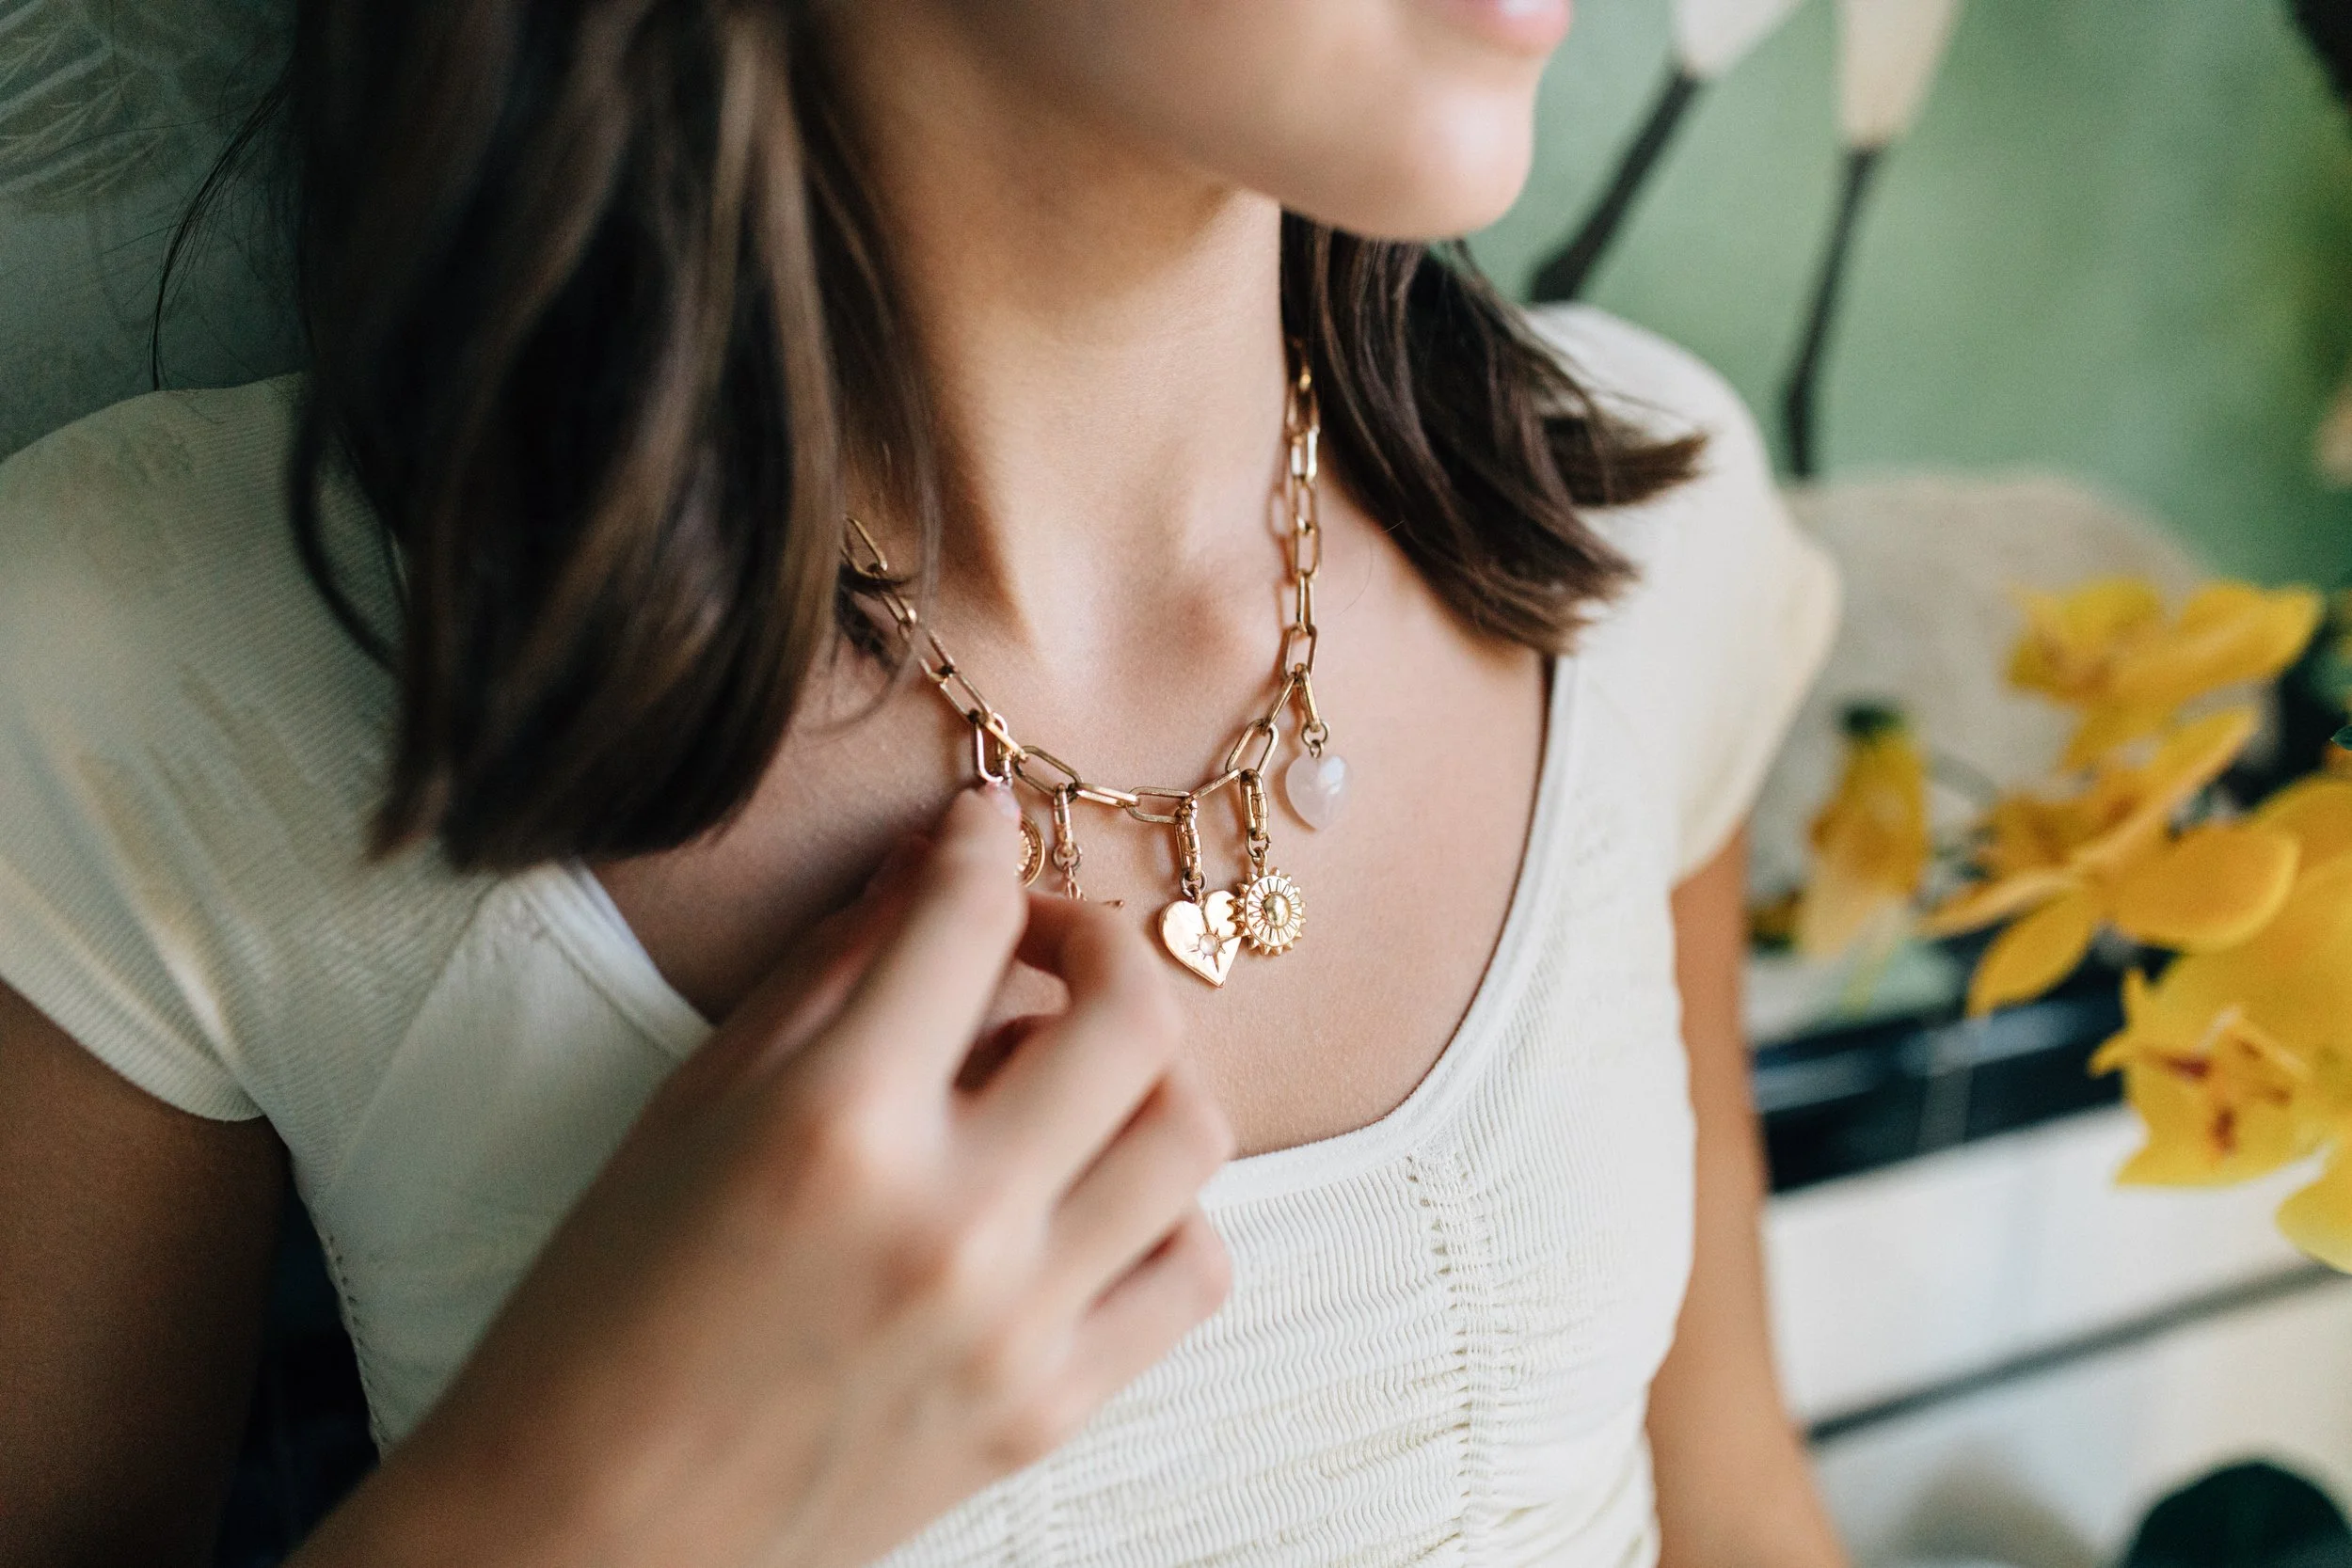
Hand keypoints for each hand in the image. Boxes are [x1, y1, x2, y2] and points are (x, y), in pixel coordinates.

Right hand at [296, 786, 1233, 1567]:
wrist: (587, 1529)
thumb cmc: (604, 1311)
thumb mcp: (691, 1111)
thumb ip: (826, 976)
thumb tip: (928, 870)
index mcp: (833, 1124)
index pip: (966, 918)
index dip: (977, 844)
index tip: (977, 831)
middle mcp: (950, 1217)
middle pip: (1130, 1009)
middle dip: (1094, 934)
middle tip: (1040, 941)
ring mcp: (1018, 1323)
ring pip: (1190, 1131)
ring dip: (1145, 1067)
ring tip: (1070, 1069)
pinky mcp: (1051, 1408)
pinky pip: (1191, 1269)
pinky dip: (1163, 1207)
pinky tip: (1087, 1192)